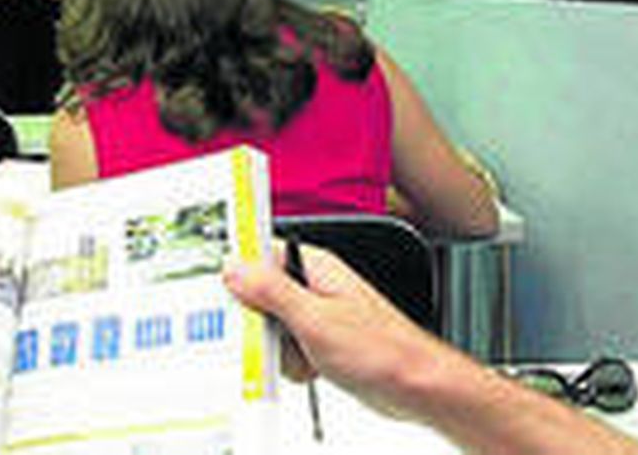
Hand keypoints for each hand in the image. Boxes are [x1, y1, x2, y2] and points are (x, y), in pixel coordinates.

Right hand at [224, 243, 458, 421]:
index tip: (222, 289)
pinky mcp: (320, 340)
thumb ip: (272, 292)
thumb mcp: (316, 320)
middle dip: (260, 322)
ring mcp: (318, 314)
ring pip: (272, 326)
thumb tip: (235, 269)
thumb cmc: (383, 350)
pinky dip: (293, 363)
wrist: (415, 385)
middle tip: (274, 335)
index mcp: (315, 266)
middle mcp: (315, 286)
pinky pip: (288, 348)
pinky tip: (311, 368)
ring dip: (279, 348)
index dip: (238, 270)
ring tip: (302, 355)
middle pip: (260, 293)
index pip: (261, 253)